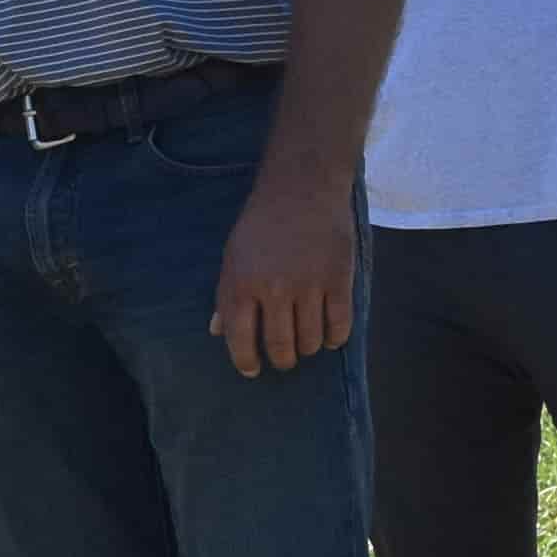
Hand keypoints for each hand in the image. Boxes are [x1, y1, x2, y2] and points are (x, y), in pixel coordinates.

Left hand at [209, 165, 356, 377]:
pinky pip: (339, 326)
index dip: (245, 361)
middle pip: (280, 346)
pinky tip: (329, 336)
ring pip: (310, 341)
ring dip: (307, 349)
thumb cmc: (262, 222)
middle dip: (281, 360)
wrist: (303, 187)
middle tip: (284, 359)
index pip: (240, 339)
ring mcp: (308, 286)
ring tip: (306, 343)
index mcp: (241, 284)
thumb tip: (216, 331)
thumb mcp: (234, 255)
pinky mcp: (339, 280)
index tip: (252, 370)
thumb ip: (226, 295)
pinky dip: (334, 338)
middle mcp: (273, 290)